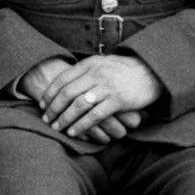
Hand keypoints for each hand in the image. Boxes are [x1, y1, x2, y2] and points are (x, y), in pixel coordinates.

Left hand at [29, 52, 164, 144]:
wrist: (152, 72)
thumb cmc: (125, 70)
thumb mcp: (103, 63)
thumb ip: (86, 70)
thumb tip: (66, 81)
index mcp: (90, 64)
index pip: (63, 79)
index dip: (50, 93)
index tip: (42, 104)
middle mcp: (96, 74)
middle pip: (67, 93)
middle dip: (53, 108)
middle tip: (46, 119)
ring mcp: (107, 87)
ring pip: (78, 105)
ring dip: (64, 118)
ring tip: (56, 128)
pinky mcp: (118, 101)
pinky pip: (94, 116)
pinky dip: (81, 125)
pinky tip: (73, 132)